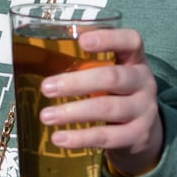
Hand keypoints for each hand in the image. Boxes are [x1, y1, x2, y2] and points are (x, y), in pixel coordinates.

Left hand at [37, 26, 164, 176]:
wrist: (145, 133)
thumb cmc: (116, 94)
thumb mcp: (109, 75)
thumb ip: (85, 65)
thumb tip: (31, 57)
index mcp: (135, 60)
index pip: (131, 41)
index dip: (108, 38)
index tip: (81, 41)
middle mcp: (144, 82)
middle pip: (112, 78)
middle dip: (76, 83)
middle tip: (46, 87)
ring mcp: (144, 110)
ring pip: (107, 109)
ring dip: (73, 112)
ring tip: (46, 116)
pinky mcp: (137, 136)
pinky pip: (106, 137)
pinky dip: (80, 138)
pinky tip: (59, 138)